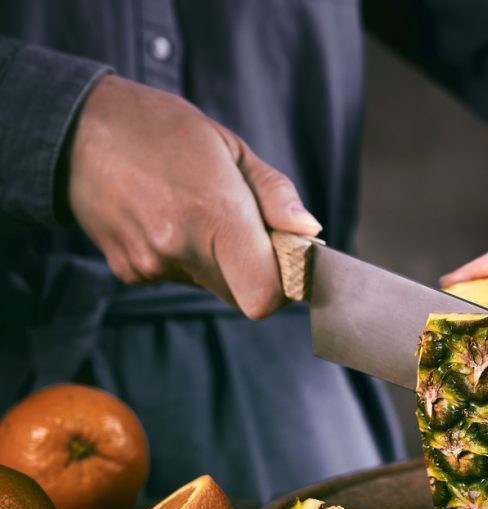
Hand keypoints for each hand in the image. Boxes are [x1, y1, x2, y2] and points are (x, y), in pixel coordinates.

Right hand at [67, 75, 321, 318]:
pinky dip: (187, 256)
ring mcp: (151, 264)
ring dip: (222, 261)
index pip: (265, 295)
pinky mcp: (130, 272)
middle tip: (251, 231)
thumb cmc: (160, 130)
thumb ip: (274, 195)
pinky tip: (170, 217)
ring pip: (213, 286)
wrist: (75, 131)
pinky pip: (180, 277)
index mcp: (214, 215)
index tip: (287, 256)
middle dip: (259, 272)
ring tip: (199, 211)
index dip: (284, 284)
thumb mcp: (229, 147)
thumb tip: (309, 232)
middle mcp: (179, 248)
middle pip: (244, 296)